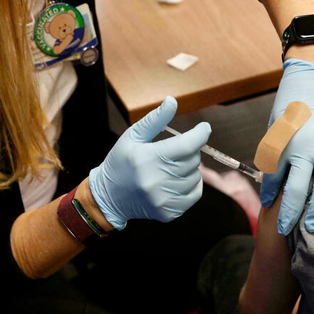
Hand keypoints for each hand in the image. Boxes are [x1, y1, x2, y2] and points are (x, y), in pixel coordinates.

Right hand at [89, 96, 210, 229]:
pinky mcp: (169, 212)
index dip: (200, 134)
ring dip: (189, 169)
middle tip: (173, 151)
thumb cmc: (121, 162)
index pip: (187, 145)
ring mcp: (164, 199)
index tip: (204, 127)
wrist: (109, 196)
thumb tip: (173, 101)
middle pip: (193, 160)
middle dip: (189, 151)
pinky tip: (176, 180)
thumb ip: (155, 119)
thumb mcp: (133, 136)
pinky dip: (191, 185)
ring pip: (196, 177)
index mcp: (148, 159)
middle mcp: (157, 181)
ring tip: (170, 168)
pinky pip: (195, 194)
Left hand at [261, 59, 313, 235]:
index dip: (270, 194)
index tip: (269, 205)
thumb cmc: (291, 101)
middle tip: (285, 231)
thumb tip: (273, 178)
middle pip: (297, 190)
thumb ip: (275, 152)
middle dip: (290, 213)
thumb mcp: (275, 126)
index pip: (274, 178)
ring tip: (313, 227)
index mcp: (283, 145)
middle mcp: (305, 150)